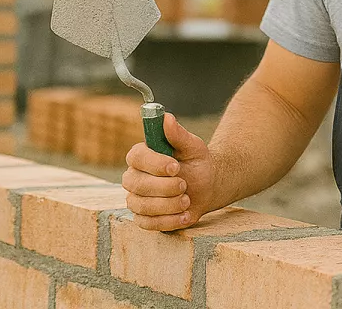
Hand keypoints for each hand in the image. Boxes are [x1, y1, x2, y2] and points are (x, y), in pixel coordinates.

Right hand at [122, 112, 215, 230]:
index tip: (175, 166)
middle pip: (136, 184)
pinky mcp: (143, 218)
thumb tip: (167, 117)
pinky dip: (168, 221)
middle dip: (164, 187)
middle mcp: (134, 177)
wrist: (207, 186)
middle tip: (185, 185)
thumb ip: (179, 134)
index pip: (136, 157)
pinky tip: (184, 215)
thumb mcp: (193, 147)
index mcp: (143, 155)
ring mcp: (136, 199)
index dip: (154, 163)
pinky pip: (147, 224)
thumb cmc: (197, 162)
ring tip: (187, 200)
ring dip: (168, 204)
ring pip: (142, 205)